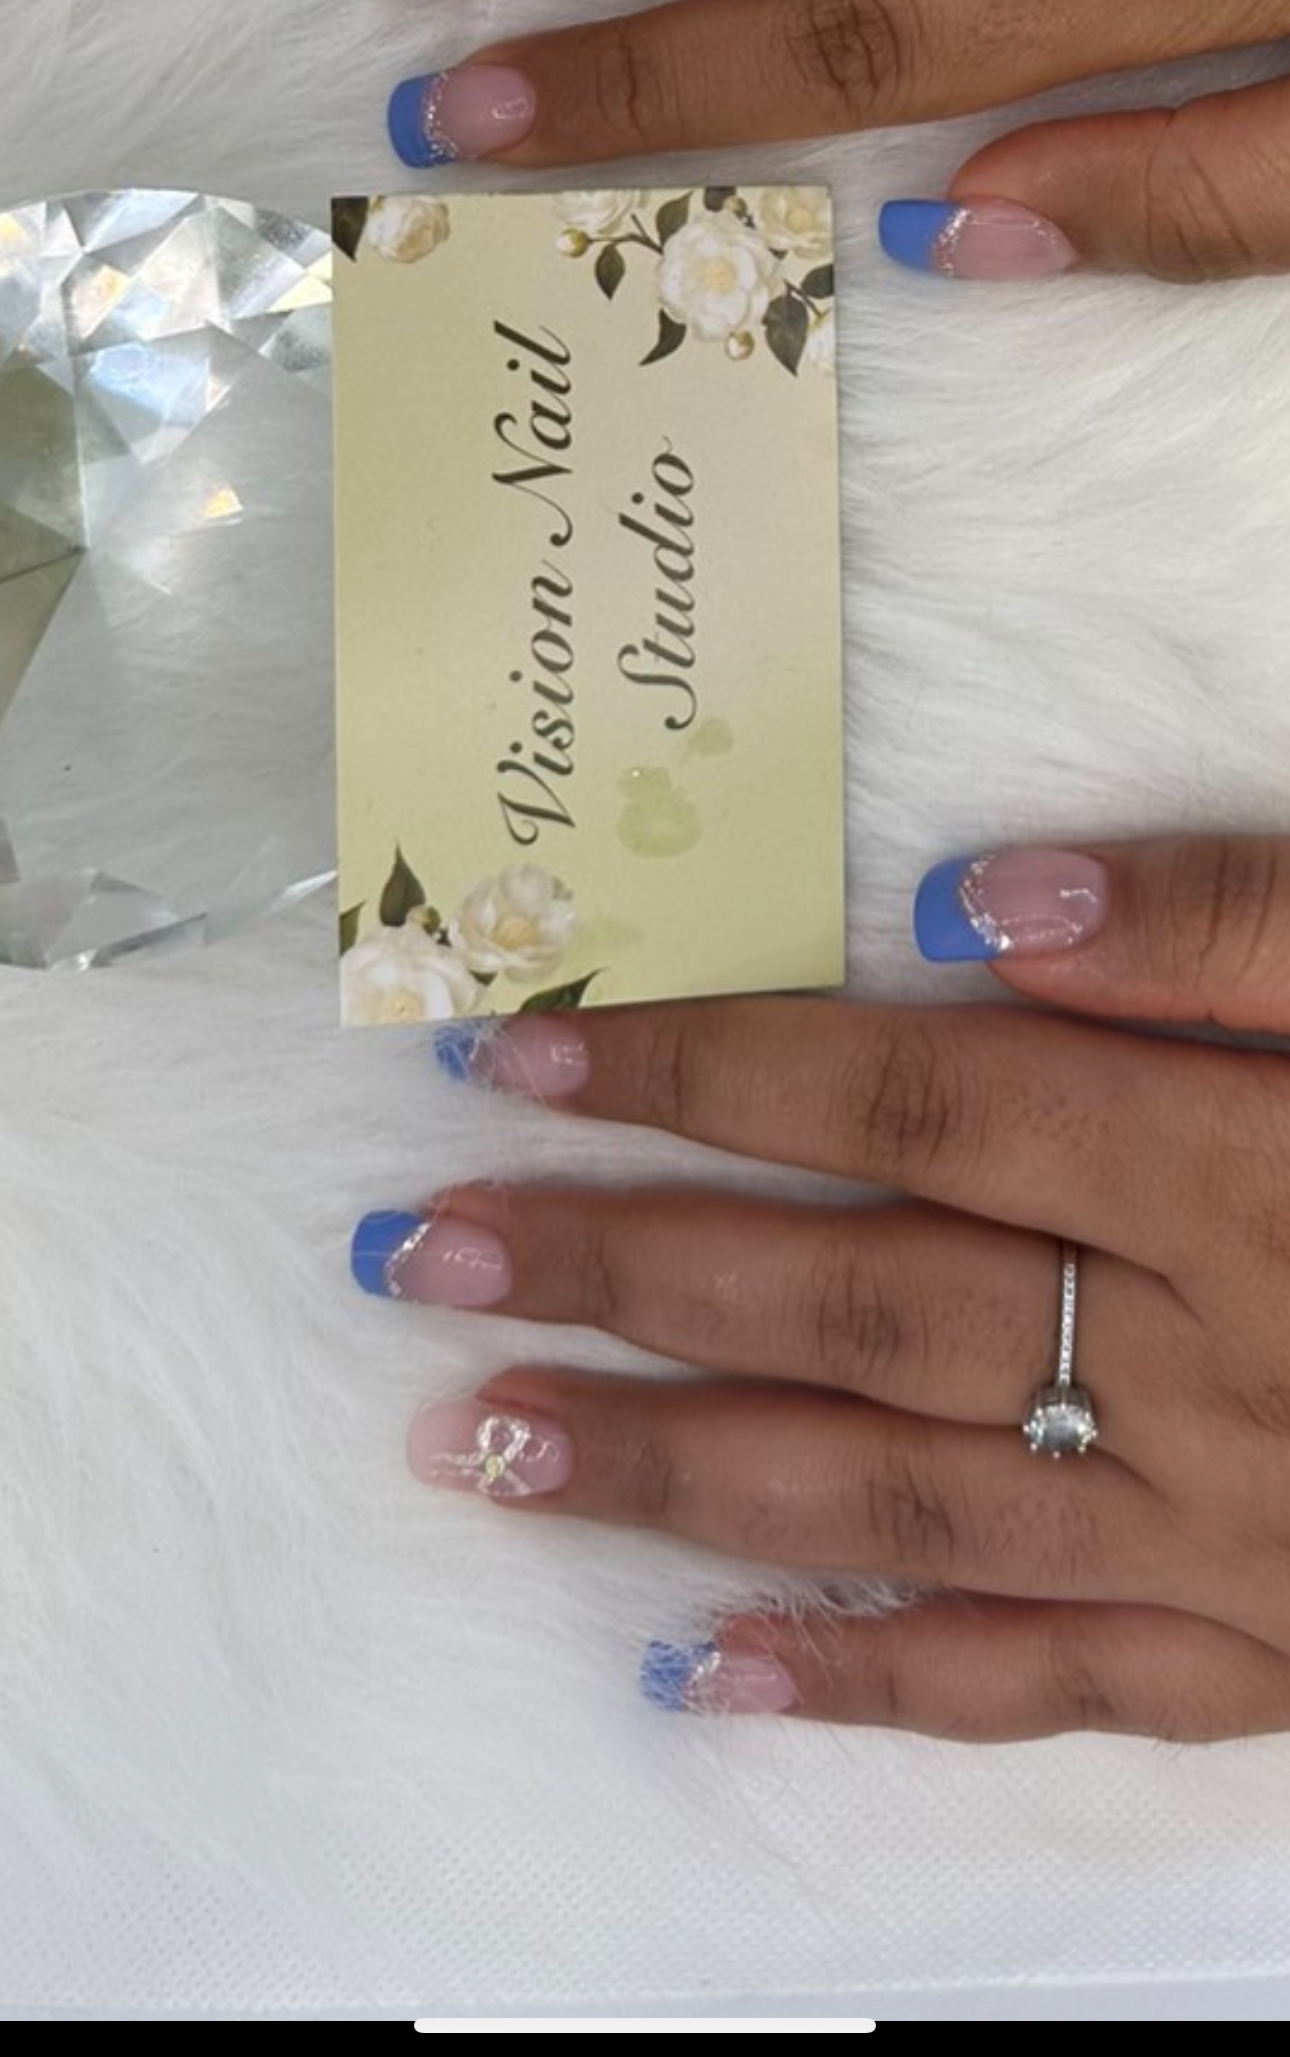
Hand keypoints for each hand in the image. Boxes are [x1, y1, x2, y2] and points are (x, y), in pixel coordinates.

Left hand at [353, 833, 1289, 1734]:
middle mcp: (1193, 1370)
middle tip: (421, 1250)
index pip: (908, 1106)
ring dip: (667, 1470)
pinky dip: (866, 1681)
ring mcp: (1215, 1534)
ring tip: (472, 1439)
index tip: (521, 1055)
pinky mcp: (1248, 1654)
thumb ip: (1228, 933)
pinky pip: (1034, 1682)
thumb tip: (973, 902)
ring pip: (893, 1503)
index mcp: (1226, 1178)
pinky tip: (702, 1662)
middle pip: (853, 1305)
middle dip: (618, 1271)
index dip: (700, 1071)